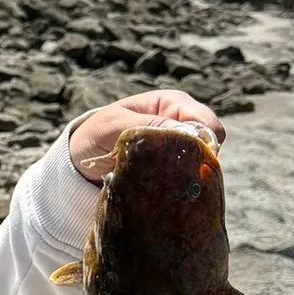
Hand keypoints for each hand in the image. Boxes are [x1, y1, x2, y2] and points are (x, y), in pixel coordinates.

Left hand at [68, 90, 225, 184]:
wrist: (81, 158)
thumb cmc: (97, 134)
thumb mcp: (115, 124)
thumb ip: (149, 125)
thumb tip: (186, 133)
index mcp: (173, 103)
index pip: (207, 123)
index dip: (203, 143)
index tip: (185, 160)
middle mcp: (183, 123)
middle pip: (212, 146)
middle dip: (198, 161)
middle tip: (173, 175)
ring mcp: (181, 147)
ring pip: (203, 165)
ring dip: (188, 175)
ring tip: (164, 183)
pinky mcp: (175, 169)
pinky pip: (190, 178)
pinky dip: (181, 185)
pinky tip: (166, 190)